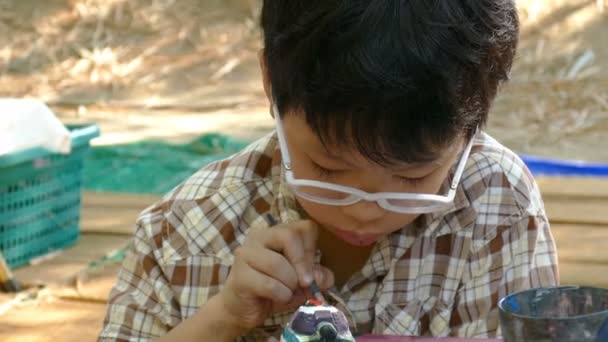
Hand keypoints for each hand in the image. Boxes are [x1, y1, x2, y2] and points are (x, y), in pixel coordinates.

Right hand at [218, 219, 334, 331]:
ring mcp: (246, 254)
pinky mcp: (240, 275)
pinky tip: (279, 298)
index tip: (311, 270)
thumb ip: (318, 276)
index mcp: (276, 232)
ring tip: (288, 292)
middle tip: (305, 282)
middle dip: (302, 263)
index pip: (304, 227)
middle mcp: (259, 236)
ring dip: (290, 283)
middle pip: (289, 236)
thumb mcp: (302, 282)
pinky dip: (281, 294)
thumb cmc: (274, 290)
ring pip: (278, 263)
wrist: (243, 308)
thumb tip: (321, 277)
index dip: (312, 249)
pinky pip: (269, 284)